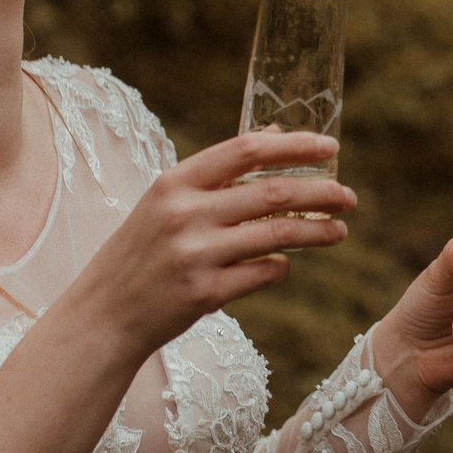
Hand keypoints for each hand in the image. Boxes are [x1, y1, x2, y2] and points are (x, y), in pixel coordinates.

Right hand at [63, 131, 349, 364]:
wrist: (103, 316)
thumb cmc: (140, 254)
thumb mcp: (165, 202)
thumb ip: (217, 174)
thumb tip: (275, 136)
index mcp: (175, 183)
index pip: (246, 150)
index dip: (294, 145)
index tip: (330, 147)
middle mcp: (185, 214)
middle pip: (275, 193)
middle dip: (322, 192)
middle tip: (349, 197)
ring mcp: (195, 255)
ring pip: (279, 235)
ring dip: (317, 232)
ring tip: (339, 231)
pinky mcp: (205, 294)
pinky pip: (264, 273)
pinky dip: (281, 267)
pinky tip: (284, 265)